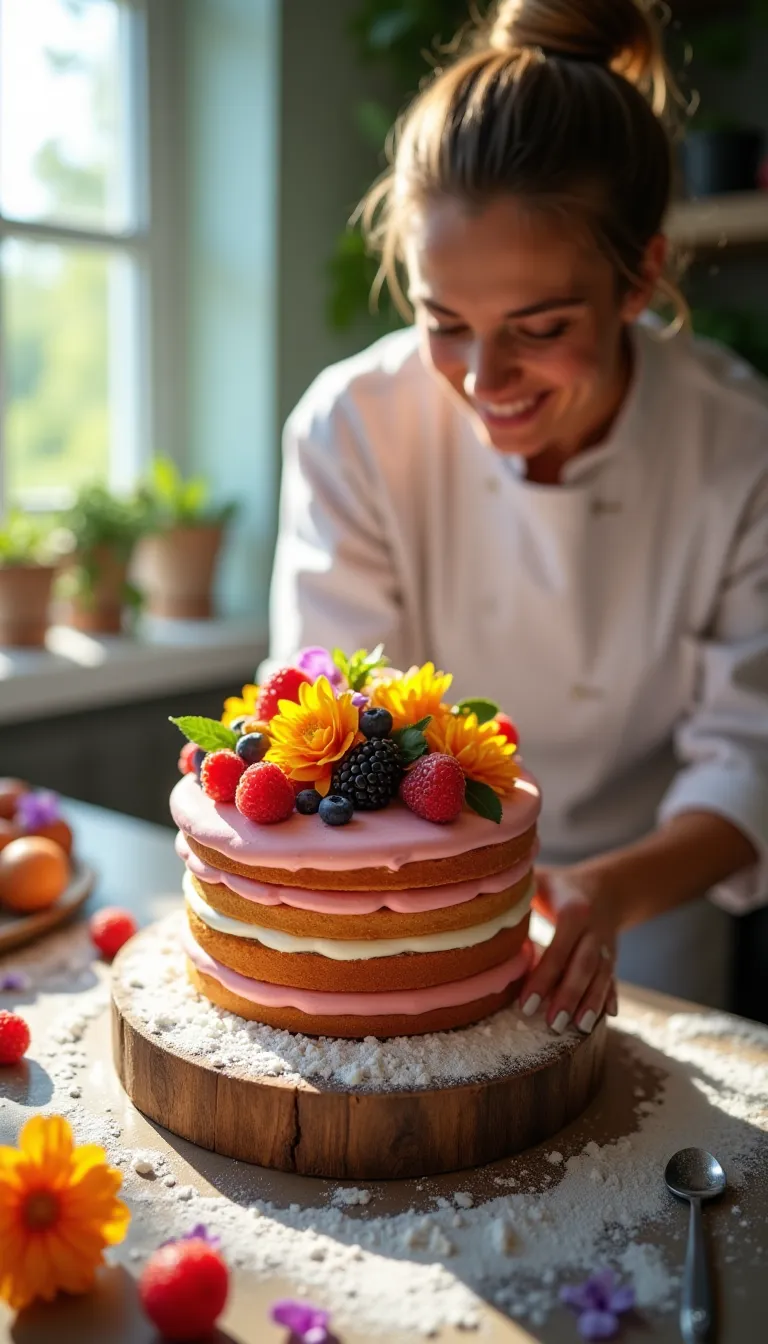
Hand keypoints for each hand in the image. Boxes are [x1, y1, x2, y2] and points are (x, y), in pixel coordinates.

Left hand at [519, 865, 619, 1034]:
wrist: (606, 888)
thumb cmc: (560, 886)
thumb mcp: (542, 880)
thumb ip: (518, 889)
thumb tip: (483, 896)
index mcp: (574, 911)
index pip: (559, 948)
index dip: (544, 976)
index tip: (526, 1004)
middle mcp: (594, 930)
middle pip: (584, 966)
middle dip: (570, 996)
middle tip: (553, 1025)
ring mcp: (606, 946)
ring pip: (602, 976)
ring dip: (592, 1002)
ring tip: (581, 1029)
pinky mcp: (612, 958)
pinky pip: (613, 978)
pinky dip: (610, 996)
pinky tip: (608, 1016)